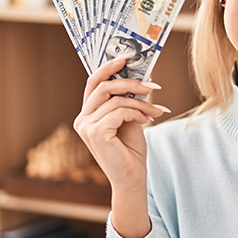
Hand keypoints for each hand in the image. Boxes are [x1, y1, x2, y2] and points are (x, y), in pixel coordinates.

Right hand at [74, 57, 168, 237]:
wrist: (132, 179)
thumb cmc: (131, 152)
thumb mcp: (131, 119)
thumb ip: (128, 100)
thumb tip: (140, 77)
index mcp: (87, 115)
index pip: (93, 83)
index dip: (108, 68)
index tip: (127, 58)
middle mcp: (82, 120)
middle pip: (102, 86)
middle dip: (129, 82)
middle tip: (152, 84)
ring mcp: (86, 127)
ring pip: (115, 99)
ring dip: (140, 102)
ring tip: (155, 110)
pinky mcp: (95, 133)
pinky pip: (119, 111)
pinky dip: (137, 112)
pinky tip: (148, 120)